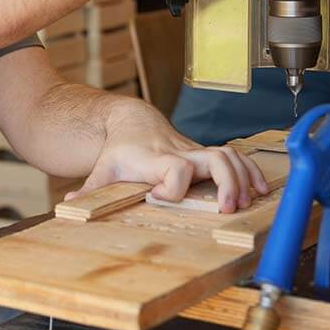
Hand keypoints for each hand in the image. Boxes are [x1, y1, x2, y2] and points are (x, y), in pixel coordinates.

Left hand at [64, 101, 269, 213]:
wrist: (131, 121)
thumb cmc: (118, 149)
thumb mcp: (101, 170)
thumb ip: (89, 190)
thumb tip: (68, 204)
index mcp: (155, 159)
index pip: (174, 170)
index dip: (172, 187)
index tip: (159, 199)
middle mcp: (180, 153)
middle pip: (214, 160)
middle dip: (226, 183)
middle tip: (226, 208)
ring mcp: (195, 152)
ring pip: (229, 156)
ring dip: (243, 179)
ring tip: (248, 202)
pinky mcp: (204, 154)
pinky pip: (235, 157)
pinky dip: (250, 171)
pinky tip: (260, 189)